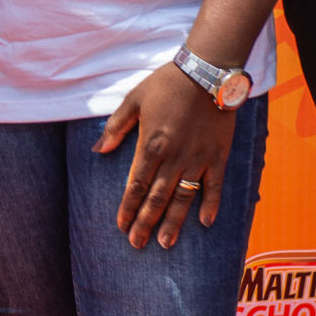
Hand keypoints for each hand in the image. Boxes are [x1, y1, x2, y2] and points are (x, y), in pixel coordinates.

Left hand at [96, 62, 238, 248]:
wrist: (207, 72)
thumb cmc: (167, 83)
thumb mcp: (134, 100)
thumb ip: (116, 127)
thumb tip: (98, 149)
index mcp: (151, 144)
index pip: (136, 185)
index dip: (128, 208)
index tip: (122, 226)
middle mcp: (174, 157)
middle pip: (157, 198)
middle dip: (145, 223)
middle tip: (138, 244)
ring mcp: (198, 158)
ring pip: (183, 197)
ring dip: (174, 222)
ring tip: (166, 242)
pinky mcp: (218, 155)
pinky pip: (214, 185)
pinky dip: (210, 204)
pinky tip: (205, 222)